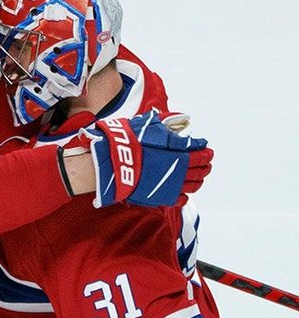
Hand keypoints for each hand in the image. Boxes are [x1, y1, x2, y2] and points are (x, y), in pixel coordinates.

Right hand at [82, 112, 212, 207]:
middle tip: (206, 163)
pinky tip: (184, 194)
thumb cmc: (129, 142)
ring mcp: (171, 185)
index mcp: (179, 152)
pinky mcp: (160, 197)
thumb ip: (168, 120)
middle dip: (205, 165)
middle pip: (200, 169)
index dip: (205, 150)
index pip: (201, 152)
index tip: (206, 148)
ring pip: (193, 185)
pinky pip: (180, 200)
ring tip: (199, 177)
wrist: (112, 162)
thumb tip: (183, 117)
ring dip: (199, 180)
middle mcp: (179, 170)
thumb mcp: (149, 125)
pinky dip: (185, 197)